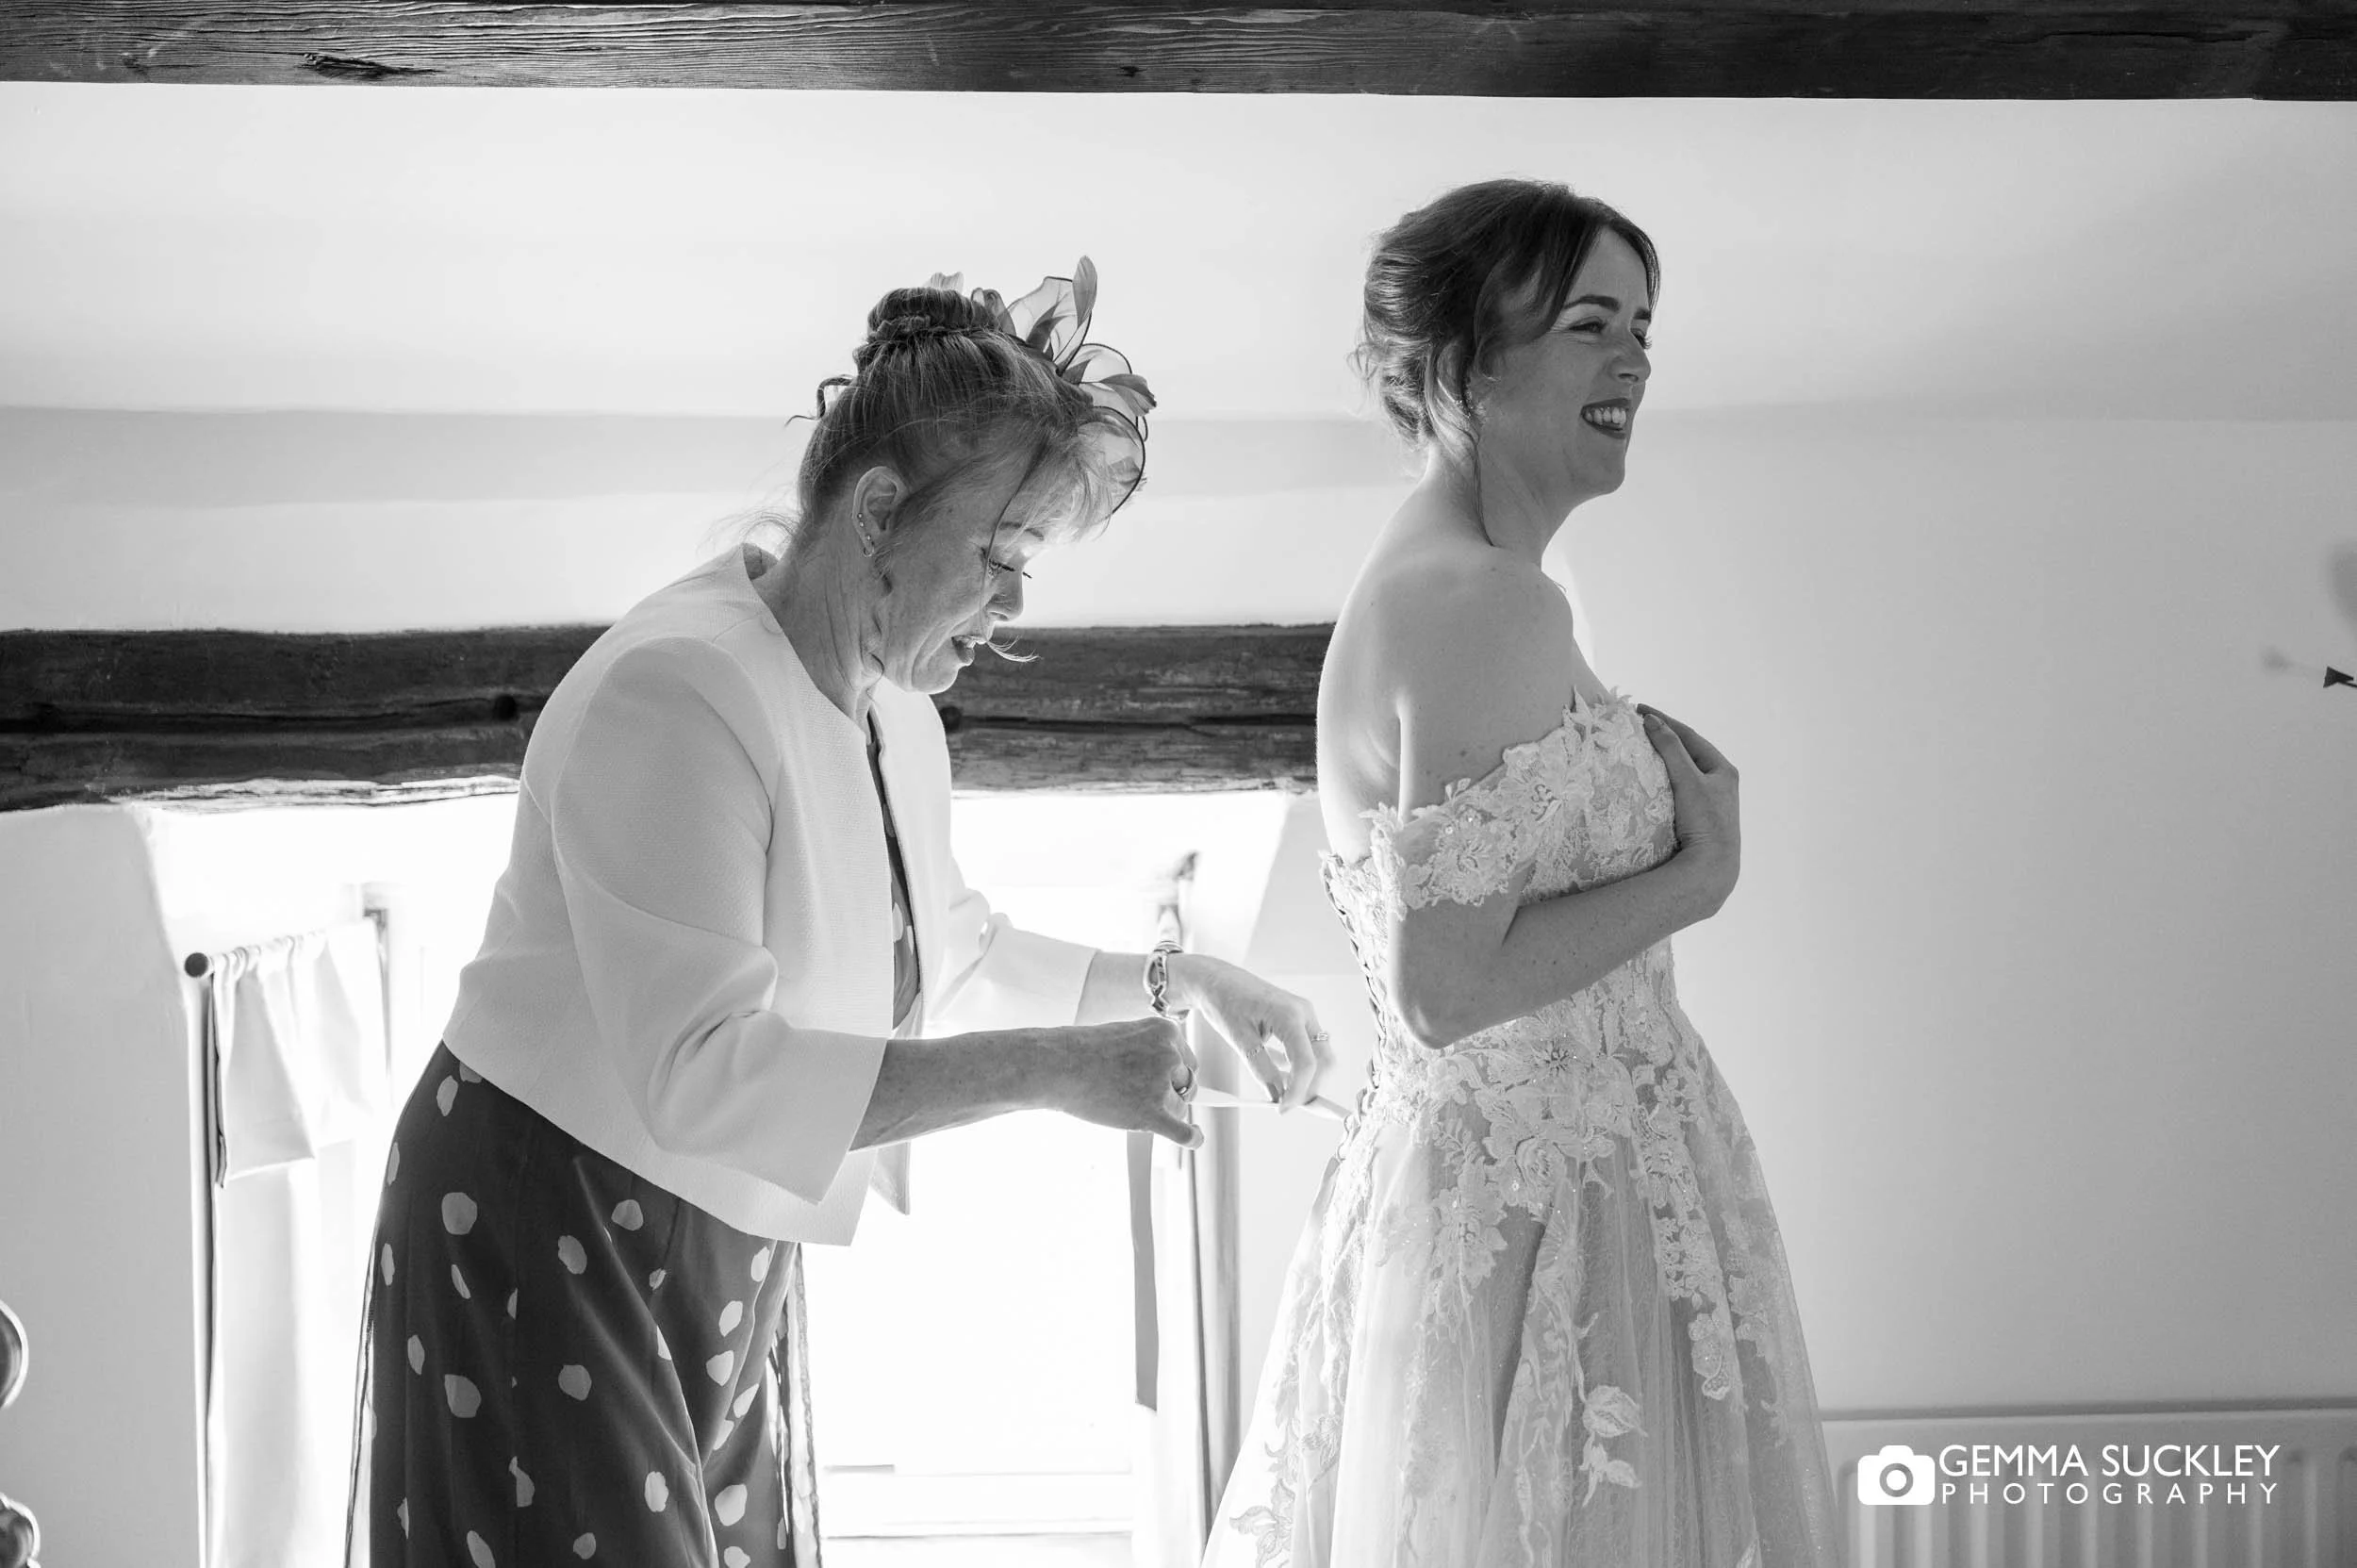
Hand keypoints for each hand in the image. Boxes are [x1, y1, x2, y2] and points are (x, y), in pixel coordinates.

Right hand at [1046, 1016, 1202, 1147]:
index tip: (1160, 1079)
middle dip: (1170, 1091)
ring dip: (1162, 1111)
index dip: (1172, 1072)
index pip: (1186, 1059)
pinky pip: (1182, 1132)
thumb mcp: (1126, 1035)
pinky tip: (1194, 1138)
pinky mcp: (1150, 1114)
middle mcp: (1169, 1056)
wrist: (1058, 1064)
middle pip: (1187, 1083)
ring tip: (1129, 1105)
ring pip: (1179, 1107)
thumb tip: (1172, 1078)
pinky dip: (1191, 1138)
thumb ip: (1151, 1051)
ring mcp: (1160, 1085)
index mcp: (1165, 1032)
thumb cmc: (1082, 1050)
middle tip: (1141, 1093)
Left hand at [1166, 954, 1333, 1112]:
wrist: (1216, 980)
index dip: (1298, 1091)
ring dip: (1306, 1076)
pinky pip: (1309, 1047)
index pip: (1306, 1063)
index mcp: (1289, 1015)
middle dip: (1310, 1086)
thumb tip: (1276, 1094)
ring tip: (1283, 1091)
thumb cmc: (1225, 1001)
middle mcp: (1303, 1012)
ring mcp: (1303, 1014)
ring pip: (1320, 1054)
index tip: (1283, 1108)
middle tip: (1287, 1104)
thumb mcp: (1240, 1040)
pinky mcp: (1298, 1019)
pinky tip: (1282, 1075)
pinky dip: (1300, 1065)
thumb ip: (1261, 1069)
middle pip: (1323, 1060)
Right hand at [1636, 704, 1740, 914]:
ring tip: (1643, 750)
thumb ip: (1670, 749)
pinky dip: (1665, 780)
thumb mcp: (1688, 780)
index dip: (1665, 721)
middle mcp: (1721, 784)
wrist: (1712, 868)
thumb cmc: (1706, 821)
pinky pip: (1680, 790)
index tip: (1639, 710)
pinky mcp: (1700, 819)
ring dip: (1665, 759)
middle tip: (1639, 727)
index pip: (1690, 736)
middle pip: (1688, 752)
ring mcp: (1711, 802)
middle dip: (1665, 737)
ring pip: (1684, 772)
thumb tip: (1651, 720)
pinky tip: (1652, 783)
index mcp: (1723, 770)